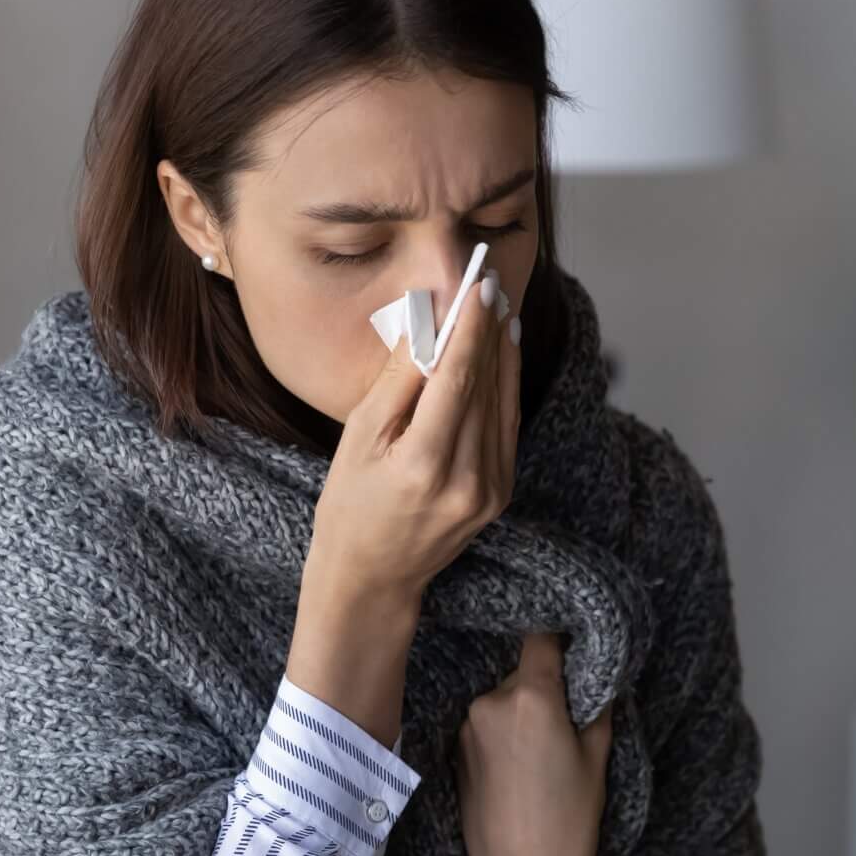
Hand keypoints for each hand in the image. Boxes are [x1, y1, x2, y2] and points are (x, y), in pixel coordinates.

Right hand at [288, 267, 520, 747]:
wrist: (373, 577)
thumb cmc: (350, 504)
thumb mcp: (360, 437)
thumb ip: (400, 380)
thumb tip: (429, 323)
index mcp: (425, 464)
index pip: (458, 377)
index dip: (471, 326)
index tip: (477, 284)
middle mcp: (468, 479)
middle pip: (486, 384)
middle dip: (489, 328)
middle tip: (490, 278)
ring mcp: (491, 490)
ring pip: (502, 401)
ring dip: (503, 349)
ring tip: (499, 303)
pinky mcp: (500, 493)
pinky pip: (505, 425)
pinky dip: (505, 383)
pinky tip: (502, 349)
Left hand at [456, 631, 616, 855]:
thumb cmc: (570, 819)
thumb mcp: (597, 756)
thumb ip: (595, 702)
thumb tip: (595, 670)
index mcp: (531, 696)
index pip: (540, 636)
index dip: (557, 631)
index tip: (569, 634)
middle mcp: (489, 702)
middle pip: (520, 671)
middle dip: (541, 684)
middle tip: (564, 717)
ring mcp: (465, 728)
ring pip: (500, 700)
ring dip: (518, 712)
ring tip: (538, 756)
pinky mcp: (452, 752)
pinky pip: (482, 726)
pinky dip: (500, 734)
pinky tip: (515, 770)